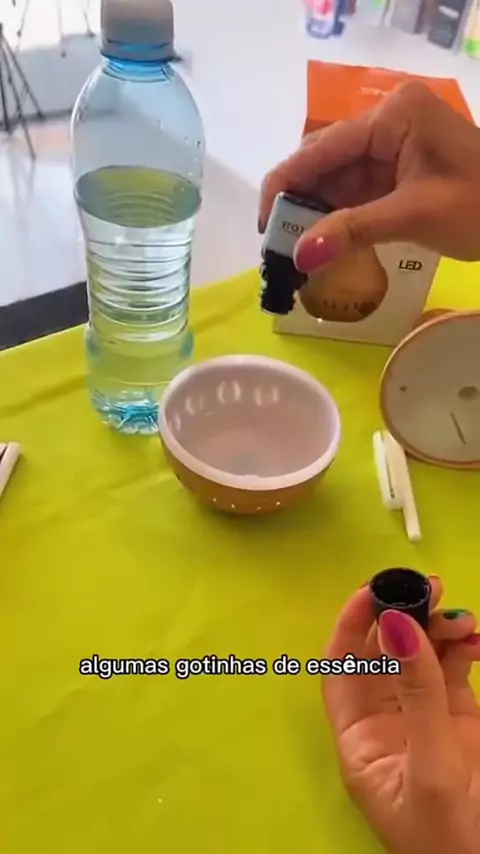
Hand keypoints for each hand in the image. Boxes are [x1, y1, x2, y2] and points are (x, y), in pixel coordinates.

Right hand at [259, 83, 479, 273]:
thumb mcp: (415, 216)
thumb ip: (352, 231)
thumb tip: (300, 257)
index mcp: (392, 116)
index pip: (322, 148)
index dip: (285, 186)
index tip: (264, 226)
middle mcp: (387, 123)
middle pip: (325, 162)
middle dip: (298, 204)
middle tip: (276, 247)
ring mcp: (394, 146)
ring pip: (337, 180)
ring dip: (316, 215)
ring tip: (293, 252)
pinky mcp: (400, 171)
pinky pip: (357, 193)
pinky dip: (339, 220)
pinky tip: (322, 244)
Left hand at [322, 577, 479, 853]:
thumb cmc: (448, 836)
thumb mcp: (431, 764)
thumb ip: (417, 693)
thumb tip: (395, 623)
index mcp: (359, 737)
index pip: (341, 667)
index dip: (352, 625)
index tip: (372, 590)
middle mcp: (385, 720)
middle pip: (383, 653)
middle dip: (401, 616)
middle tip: (429, 587)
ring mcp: (423, 716)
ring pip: (420, 655)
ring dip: (436, 629)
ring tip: (460, 615)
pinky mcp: (460, 718)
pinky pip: (453, 670)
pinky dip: (463, 648)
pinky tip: (474, 638)